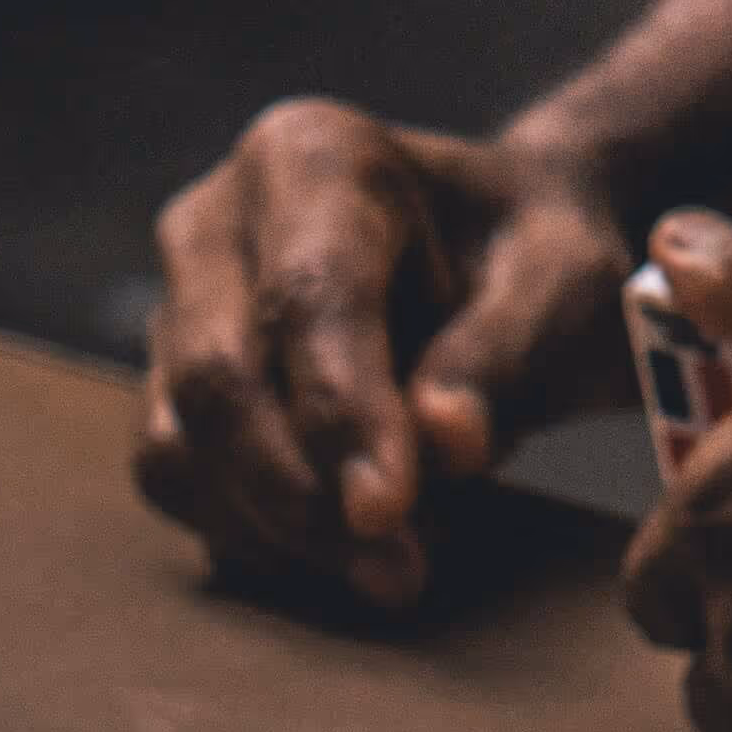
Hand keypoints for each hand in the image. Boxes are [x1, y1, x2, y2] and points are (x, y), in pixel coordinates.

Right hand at [139, 102, 630, 609]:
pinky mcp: (168, 389)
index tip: (388, 512)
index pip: (306, 299)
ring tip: (391, 565)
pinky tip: (343, 551)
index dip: (340, 415)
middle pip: (216, 378)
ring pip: (179, 446)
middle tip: (397, 573)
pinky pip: (178, 483)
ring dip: (275, 531)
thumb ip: (506, 353)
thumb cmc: (535, 263)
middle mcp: (215, 223)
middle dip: (299, 495)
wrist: (497, 264)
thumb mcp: (563, 285)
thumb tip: (445, 443)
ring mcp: (176, 308)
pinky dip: (252, 538)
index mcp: (310, 158)